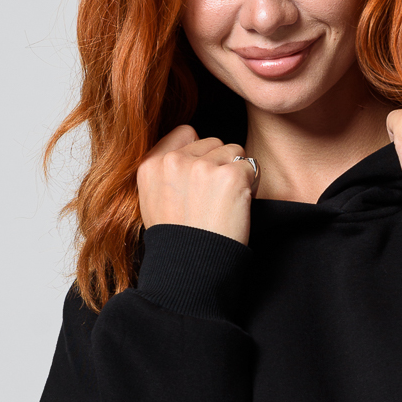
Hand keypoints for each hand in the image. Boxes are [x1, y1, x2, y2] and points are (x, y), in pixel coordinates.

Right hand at [136, 125, 259, 244]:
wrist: (193, 269)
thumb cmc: (178, 242)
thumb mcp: (152, 202)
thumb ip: (164, 173)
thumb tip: (185, 152)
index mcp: (151, 165)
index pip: (186, 132)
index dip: (199, 153)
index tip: (199, 180)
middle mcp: (174, 161)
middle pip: (213, 141)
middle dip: (218, 164)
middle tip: (212, 199)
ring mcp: (202, 167)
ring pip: (234, 151)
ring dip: (235, 173)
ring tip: (223, 204)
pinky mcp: (229, 176)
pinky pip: (250, 166)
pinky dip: (250, 186)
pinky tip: (235, 207)